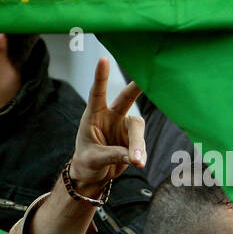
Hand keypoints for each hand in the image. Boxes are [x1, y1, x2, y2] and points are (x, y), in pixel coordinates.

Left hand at [69, 58, 145, 187]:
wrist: (93, 175)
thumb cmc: (86, 162)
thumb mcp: (93, 159)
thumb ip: (112, 154)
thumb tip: (135, 156)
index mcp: (93, 116)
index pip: (97, 94)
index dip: (100, 77)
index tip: (103, 59)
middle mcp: (111, 116)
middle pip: (127, 98)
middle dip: (137, 87)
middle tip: (145, 79)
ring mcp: (124, 126)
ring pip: (137, 129)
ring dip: (138, 145)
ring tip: (137, 161)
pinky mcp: (133, 138)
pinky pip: (141, 144)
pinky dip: (140, 154)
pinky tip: (138, 163)